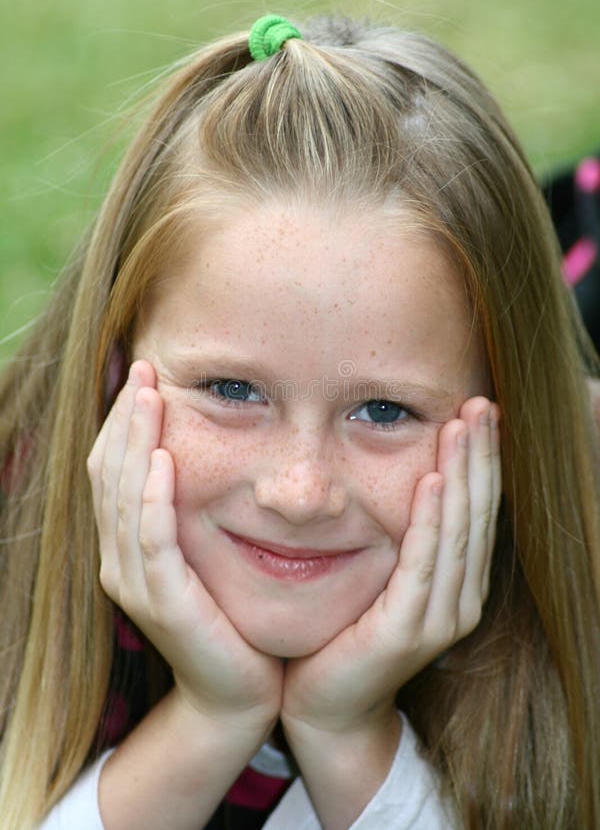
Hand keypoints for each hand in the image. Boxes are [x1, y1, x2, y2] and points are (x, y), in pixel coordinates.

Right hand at [87, 360, 282, 734]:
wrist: (237, 690)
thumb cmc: (227, 615)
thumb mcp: (204, 552)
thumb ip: (191, 510)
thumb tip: (200, 450)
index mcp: (124, 546)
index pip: (111, 470)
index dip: (120, 422)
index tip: (141, 375)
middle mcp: (117, 560)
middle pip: (108, 474)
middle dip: (124, 418)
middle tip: (143, 368)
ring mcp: (133, 582)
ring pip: (123, 497)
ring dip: (135, 442)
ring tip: (150, 396)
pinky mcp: (162, 600)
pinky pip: (151, 539)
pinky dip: (153, 496)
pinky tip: (164, 459)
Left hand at [280, 396, 500, 740]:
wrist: (326, 706)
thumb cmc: (347, 633)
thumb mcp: (383, 577)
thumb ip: (404, 540)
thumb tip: (410, 478)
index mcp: (457, 585)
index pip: (477, 511)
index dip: (483, 462)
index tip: (482, 413)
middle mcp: (460, 600)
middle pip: (476, 514)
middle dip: (481, 456)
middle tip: (482, 405)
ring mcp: (439, 618)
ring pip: (457, 531)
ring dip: (461, 474)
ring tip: (463, 425)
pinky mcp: (407, 629)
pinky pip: (422, 563)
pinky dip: (429, 519)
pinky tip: (431, 479)